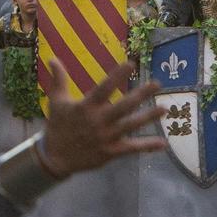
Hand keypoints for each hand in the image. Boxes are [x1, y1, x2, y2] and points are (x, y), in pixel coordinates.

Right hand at [34, 58, 161, 176]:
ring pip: (131, 125)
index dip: (117, 76)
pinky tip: (162, 143)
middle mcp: (98, 121)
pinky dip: (147, 146)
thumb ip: (58, 79)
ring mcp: (106, 137)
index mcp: (86, 107)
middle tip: (157, 84)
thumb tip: (52, 58)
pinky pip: (131, 149)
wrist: (55, 158)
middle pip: (123, 106)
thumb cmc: (57, 126)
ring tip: (164, 108)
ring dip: (148, 117)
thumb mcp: (56, 101)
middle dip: (141, 95)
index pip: (104, 88)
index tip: (131, 64)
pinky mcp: (110, 152)